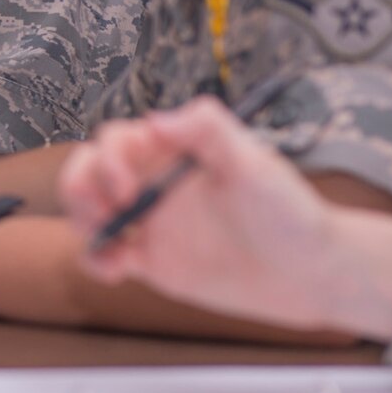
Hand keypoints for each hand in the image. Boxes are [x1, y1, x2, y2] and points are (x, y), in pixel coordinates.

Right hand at [59, 98, 347, 329]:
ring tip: (108, 246)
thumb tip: (154, 119)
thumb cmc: (289, 212)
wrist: (311, 273)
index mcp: (175, 152)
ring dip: (81, 222)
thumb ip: (208, 131)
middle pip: (91, 169)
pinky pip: (107, 254)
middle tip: (106, 213)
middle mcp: (155, 182)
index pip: (118, 140)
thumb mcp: (253, 163)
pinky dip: (96, 259)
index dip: (109, 160)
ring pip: (90, 210)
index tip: (127, 190)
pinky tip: (116, 271)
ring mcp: (151, 222)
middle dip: (80, 186)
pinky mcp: (152, 261)